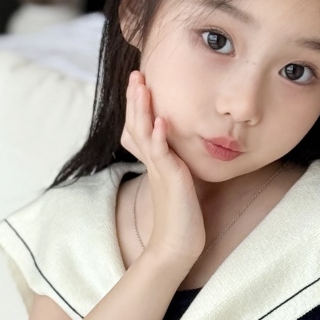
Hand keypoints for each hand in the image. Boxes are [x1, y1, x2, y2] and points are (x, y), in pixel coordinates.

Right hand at [119, 70, 204, 267]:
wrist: (176, 246)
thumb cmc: (182, 218)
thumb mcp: (181, 184)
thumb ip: (178, 166)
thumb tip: (184, 154)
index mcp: (156, 161)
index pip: (143, 126)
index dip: (140, 104)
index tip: (140, 82)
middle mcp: (154, 162)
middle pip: (138, 123)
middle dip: (136, 98)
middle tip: (135, 74)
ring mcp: (159, 170)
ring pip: (144, 133)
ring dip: (142, 108)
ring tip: (141, 86)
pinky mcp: (168, 180)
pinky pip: (161, 155)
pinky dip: (158, 136)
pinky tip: (159, 120)